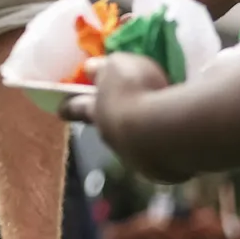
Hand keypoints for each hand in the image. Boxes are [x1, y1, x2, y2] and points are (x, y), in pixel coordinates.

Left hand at [60, 54, 184, 181]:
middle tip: (120, 114)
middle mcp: (110, 137)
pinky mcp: (160, 172)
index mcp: (95, 110)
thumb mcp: (119, 66)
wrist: (167, 132)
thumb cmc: (137, 92)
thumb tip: (91, 69)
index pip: (75, 107)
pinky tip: (177, 143)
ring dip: (142, 136)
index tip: (62, 109)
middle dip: (111, 121)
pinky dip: (166, 150)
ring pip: (133, 145)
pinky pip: (161, 159)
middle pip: (105, 128)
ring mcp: (134, 158)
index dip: (69, 106)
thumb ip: (106, 68)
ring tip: (158, 125)